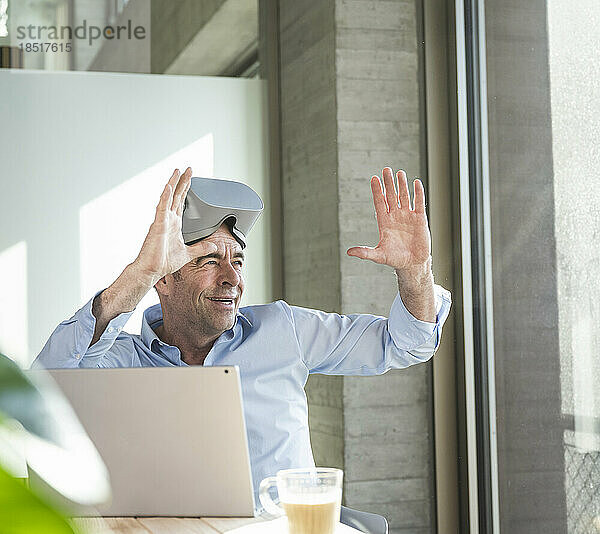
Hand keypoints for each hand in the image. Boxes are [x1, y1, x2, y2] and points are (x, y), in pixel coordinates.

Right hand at [133, 167, 216, 283]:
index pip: (181, 202)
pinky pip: (161, 209)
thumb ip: (200, 248)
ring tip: (178, 172)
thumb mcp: (189, 253)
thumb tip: (213, 245)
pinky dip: (165, 198)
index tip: (190, 178)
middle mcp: (168, 219)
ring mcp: (162, 221)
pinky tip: (168, 187)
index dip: (186, 190)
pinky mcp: (157, 226)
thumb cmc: (164, 261)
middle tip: (188, 169)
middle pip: (176, 196)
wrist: (152, 270)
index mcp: (174, 224)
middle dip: (182, 182)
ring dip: (173, 184)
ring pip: (168, 198)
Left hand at [347, 167, 430, 271]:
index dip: (377, 191)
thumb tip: (349, 252)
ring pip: (404, 197)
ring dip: (402, 185)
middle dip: (388, 183)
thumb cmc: (394, 259)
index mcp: (384, 222)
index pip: (379, 202)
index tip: (373, 179)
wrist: (412, 264)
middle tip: (386, 169)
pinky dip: (417, 193)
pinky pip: (418, 203)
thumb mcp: (379, 256)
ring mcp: (407, 216)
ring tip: (400, 173)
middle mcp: (395, 216)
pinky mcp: (420, 219)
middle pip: (391, 196)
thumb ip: (365, 252)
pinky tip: (416, 183)